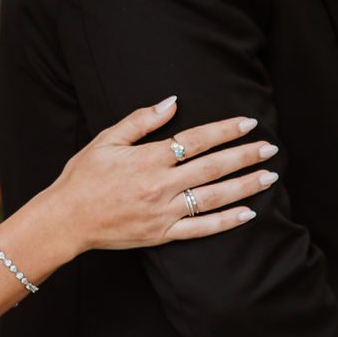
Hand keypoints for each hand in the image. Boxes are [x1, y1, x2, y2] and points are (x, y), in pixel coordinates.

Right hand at [40, 96, 277, 253]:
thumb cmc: (83, 177)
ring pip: (213, 197)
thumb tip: (172, 102)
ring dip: (244, 186)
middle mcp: (161, 185)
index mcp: (149, 159)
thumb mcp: (106, 140)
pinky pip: (201, 229)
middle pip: (213, 167)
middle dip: (245, 156)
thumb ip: (141, 120)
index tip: (248, 122)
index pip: (196, 140)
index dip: (225, 130)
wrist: (66, 219)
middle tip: (271, 148)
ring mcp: (164, 212)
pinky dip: (226, 222)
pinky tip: (248, 213)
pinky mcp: (163, 234)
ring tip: (269, 177)